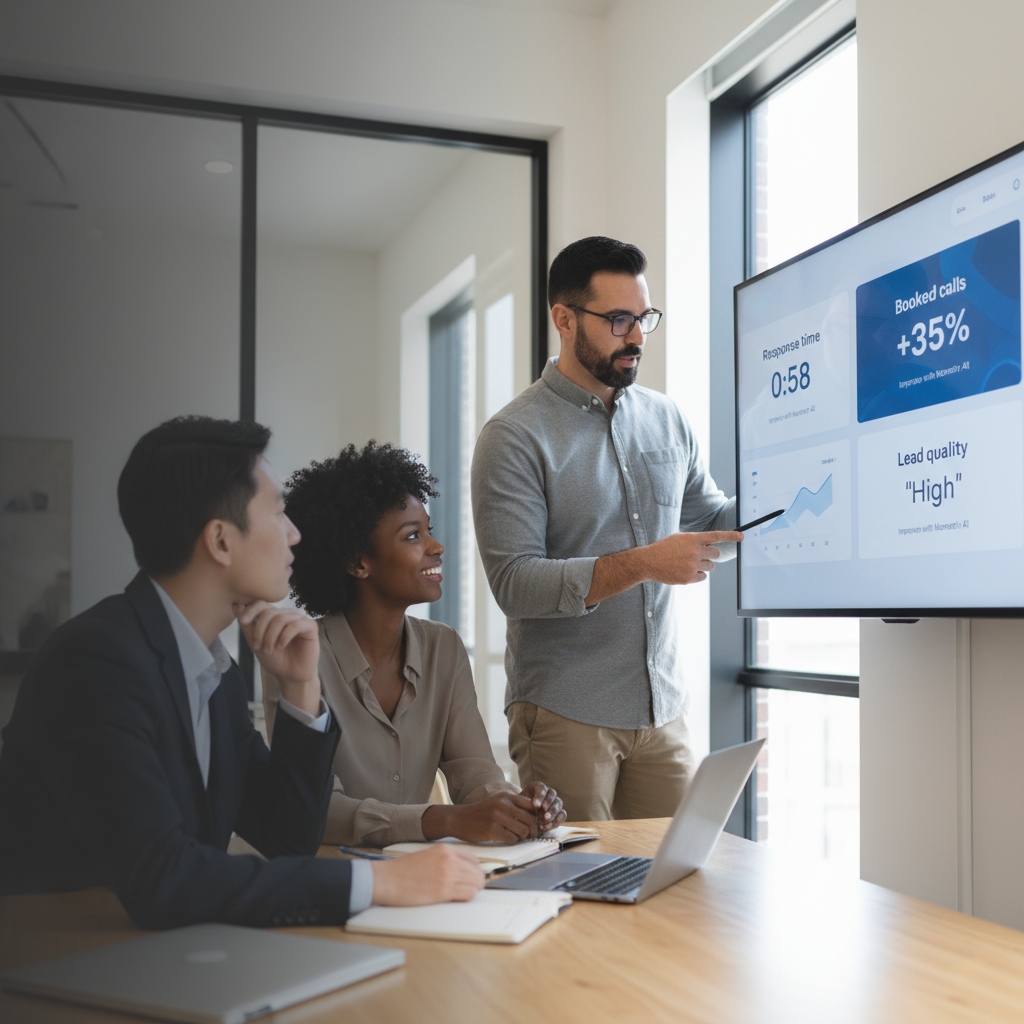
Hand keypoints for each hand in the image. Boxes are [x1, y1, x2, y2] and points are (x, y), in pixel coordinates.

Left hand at [234, 601, 319, 714]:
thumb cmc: (275, 659)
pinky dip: (284, 636)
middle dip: (260, 631)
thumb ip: (247, 625)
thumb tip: (236, 605)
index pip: (261, 603)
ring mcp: (299, 619)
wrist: (290, 675)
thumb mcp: (255, 642)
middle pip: (269, 612)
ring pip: (281, 618)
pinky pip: (295, 625)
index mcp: (274, 616)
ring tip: (269, 649)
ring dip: (271, 636)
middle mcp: (287, 614)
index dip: (250, 610)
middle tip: (259, 647)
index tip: (242, 621)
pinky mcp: (310, 626)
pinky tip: (281, 646)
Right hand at [370, 845, 483, 905]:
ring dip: (472, 890)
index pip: (474, 860)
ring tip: (460, 895)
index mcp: (445, 849)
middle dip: (475, 882)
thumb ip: (445, 861)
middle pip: (478, 872)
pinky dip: (467, 898)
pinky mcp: (444, 890)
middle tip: (466, 890)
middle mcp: (449, 859)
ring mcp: (448, 874)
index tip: (470, 879)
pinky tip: (456, 898)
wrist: (387, 879)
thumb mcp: (427, 856)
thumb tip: (461, 872)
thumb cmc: (402, 871)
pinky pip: (469, 894)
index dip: (473, 871)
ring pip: (477, 883)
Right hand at [422, 793, 540, 842]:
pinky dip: (512, 841)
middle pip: (530, 819)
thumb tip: (534, 815)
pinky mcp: (492, 830)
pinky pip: (512, 839)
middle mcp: (503, 804)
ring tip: (516, 837)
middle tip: (530, 835)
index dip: (535, 816)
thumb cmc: (481, 813)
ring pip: (523, 831)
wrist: (459, 819)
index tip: (533, 823)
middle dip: (532, 830)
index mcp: (506, 796)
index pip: (531, 805)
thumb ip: (513, 805)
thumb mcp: (497, 802)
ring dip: (522, 837)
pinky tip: (507, 839)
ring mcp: (497, 817)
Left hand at [523, 782, 566, 831]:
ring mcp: (554, 802)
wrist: (521, 820)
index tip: (535, 806)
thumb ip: (523, 805)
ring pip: (559, 803)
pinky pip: (562, 815)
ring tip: (544, 821)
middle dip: (548, 804)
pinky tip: (545, 827)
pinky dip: (555, 821)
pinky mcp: (559, 813)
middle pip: (552, 794)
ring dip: (553, 813)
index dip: (539, 796)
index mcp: (536, 788)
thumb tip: (532, 807)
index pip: (541, 787)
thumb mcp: (517, 806)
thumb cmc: (519, 811)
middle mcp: (547, 793)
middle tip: (543, 814)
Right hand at [646, 530, 743, 584]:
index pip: (716, 535)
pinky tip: (685, 571)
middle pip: (716, 554)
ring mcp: (692, 565)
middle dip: (711, 555)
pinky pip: (703, 577)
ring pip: (710, 566)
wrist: (649, 561)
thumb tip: (711, 546)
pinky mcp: (689, 578)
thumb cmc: (665, 548)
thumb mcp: (680, 538)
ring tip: (688, 563)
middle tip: (701, 556)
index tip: (742, 536)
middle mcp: (695, 551)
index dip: (731, 535)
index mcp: (693, 539)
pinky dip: (697, 575)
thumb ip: (696, 540)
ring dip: (703, 565)